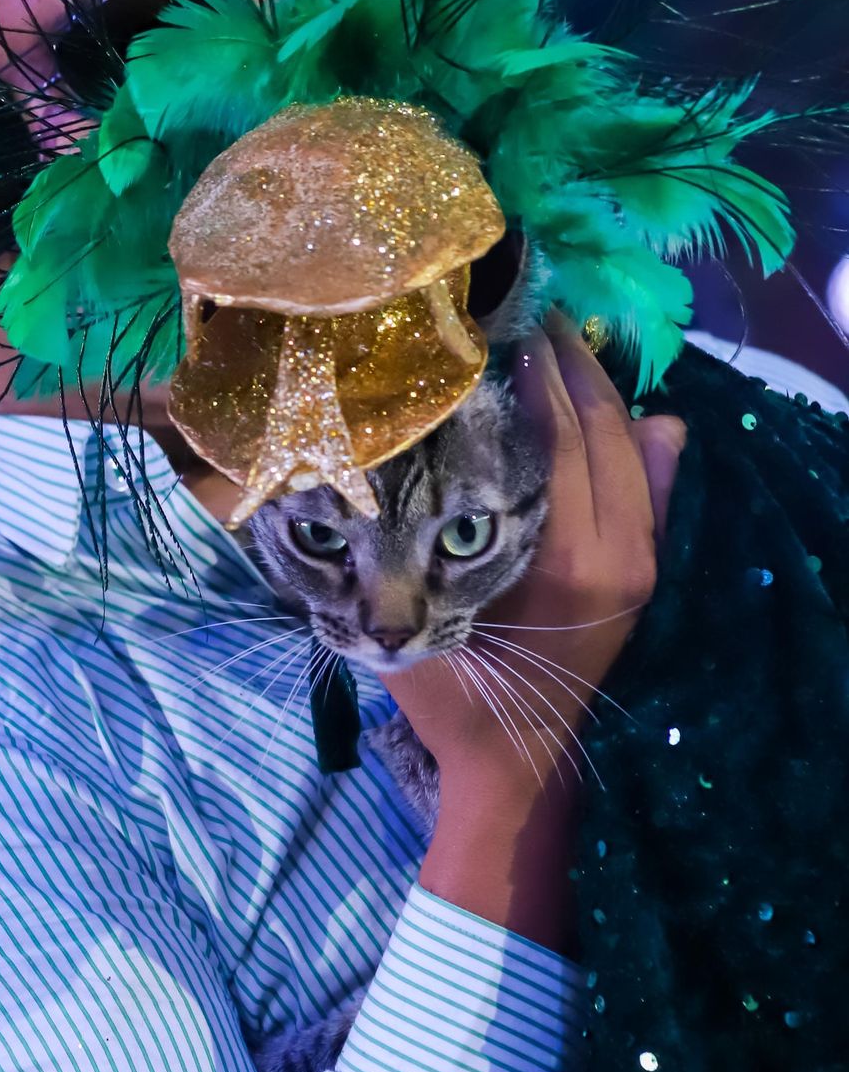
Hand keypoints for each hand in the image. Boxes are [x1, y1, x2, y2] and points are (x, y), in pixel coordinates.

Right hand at [392, 313, 686, 798]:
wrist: (513, 765)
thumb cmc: (455, 693)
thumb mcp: (428, 616)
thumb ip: (452, 526)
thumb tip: (446, 447)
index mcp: (568, 559)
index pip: (564, 433)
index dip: (536, 369)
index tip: (498, 314)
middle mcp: (619, 550)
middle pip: (607, 428)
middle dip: (571, 363)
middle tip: (521, 306)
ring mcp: (640, 559)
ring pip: (633, 446)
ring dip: (595, 388)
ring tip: (546, 336)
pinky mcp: (642, 567)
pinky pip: (643, 478)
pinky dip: (618, 428)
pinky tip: (583, 394)